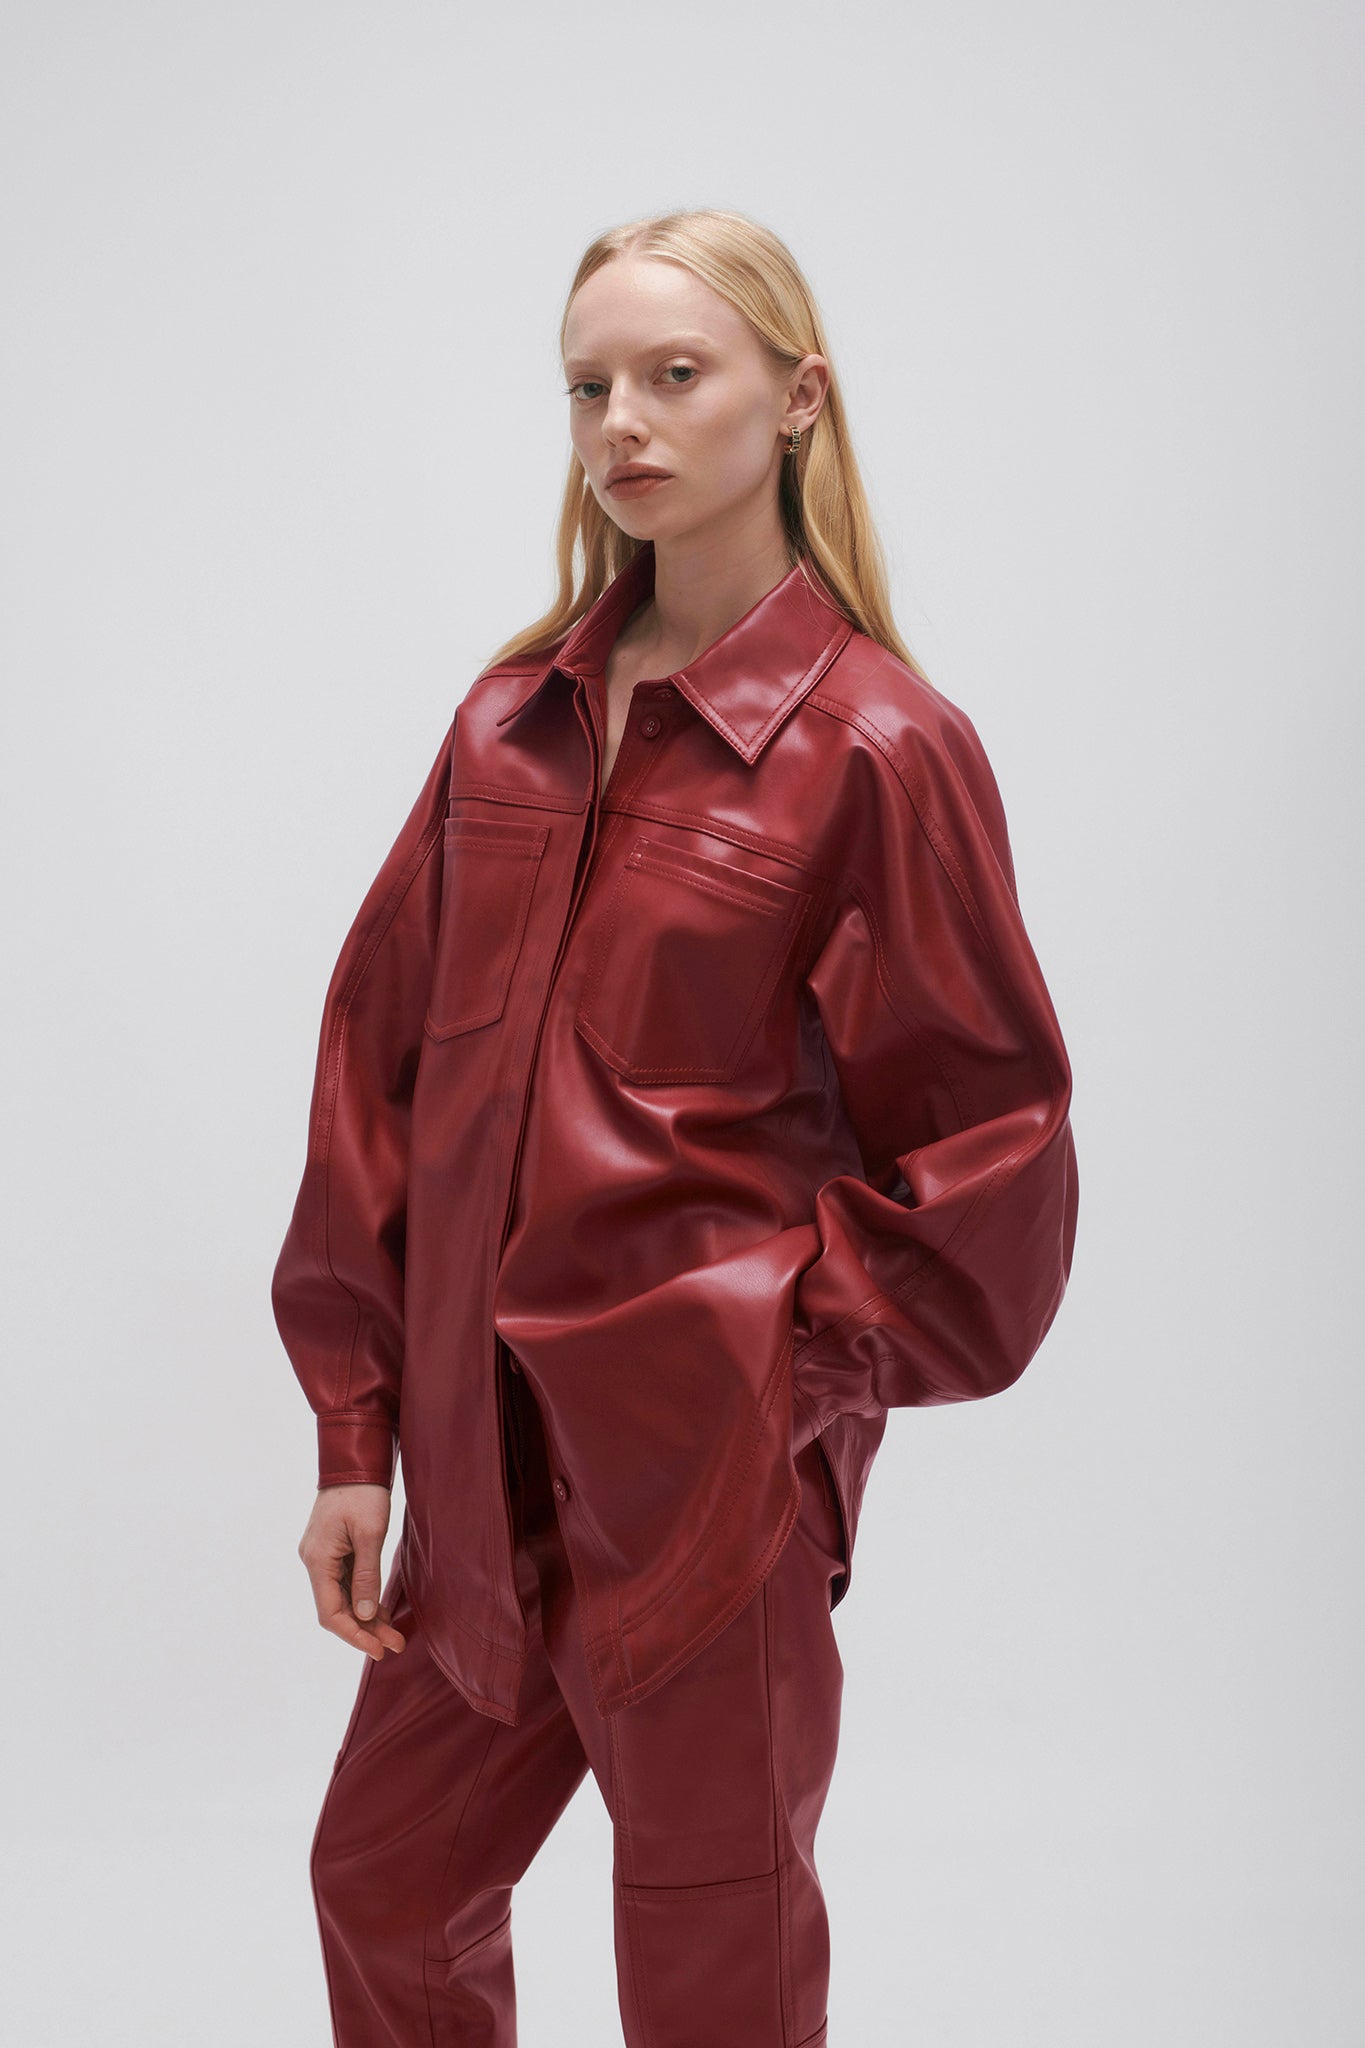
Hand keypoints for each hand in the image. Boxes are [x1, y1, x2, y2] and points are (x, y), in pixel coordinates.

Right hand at [298, 1484, 406, 1659]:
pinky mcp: (332, 1550)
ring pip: (342, 1598)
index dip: (355, 1635)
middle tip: (395, 1645)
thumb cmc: (363, 1493)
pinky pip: (345, 1583)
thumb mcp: (370, 1534)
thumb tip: (365, 1615)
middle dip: (365, 1630)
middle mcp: (314, 1561)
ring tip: (394, 1634)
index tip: (379, 1649)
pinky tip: (381, 1611)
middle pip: (337, 1609)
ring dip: (366, 1616)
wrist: (355, 1461)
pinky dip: (363, 1598)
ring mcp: (321, 1556)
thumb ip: (366, 1575)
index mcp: (318, 1560)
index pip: (331, 1613)